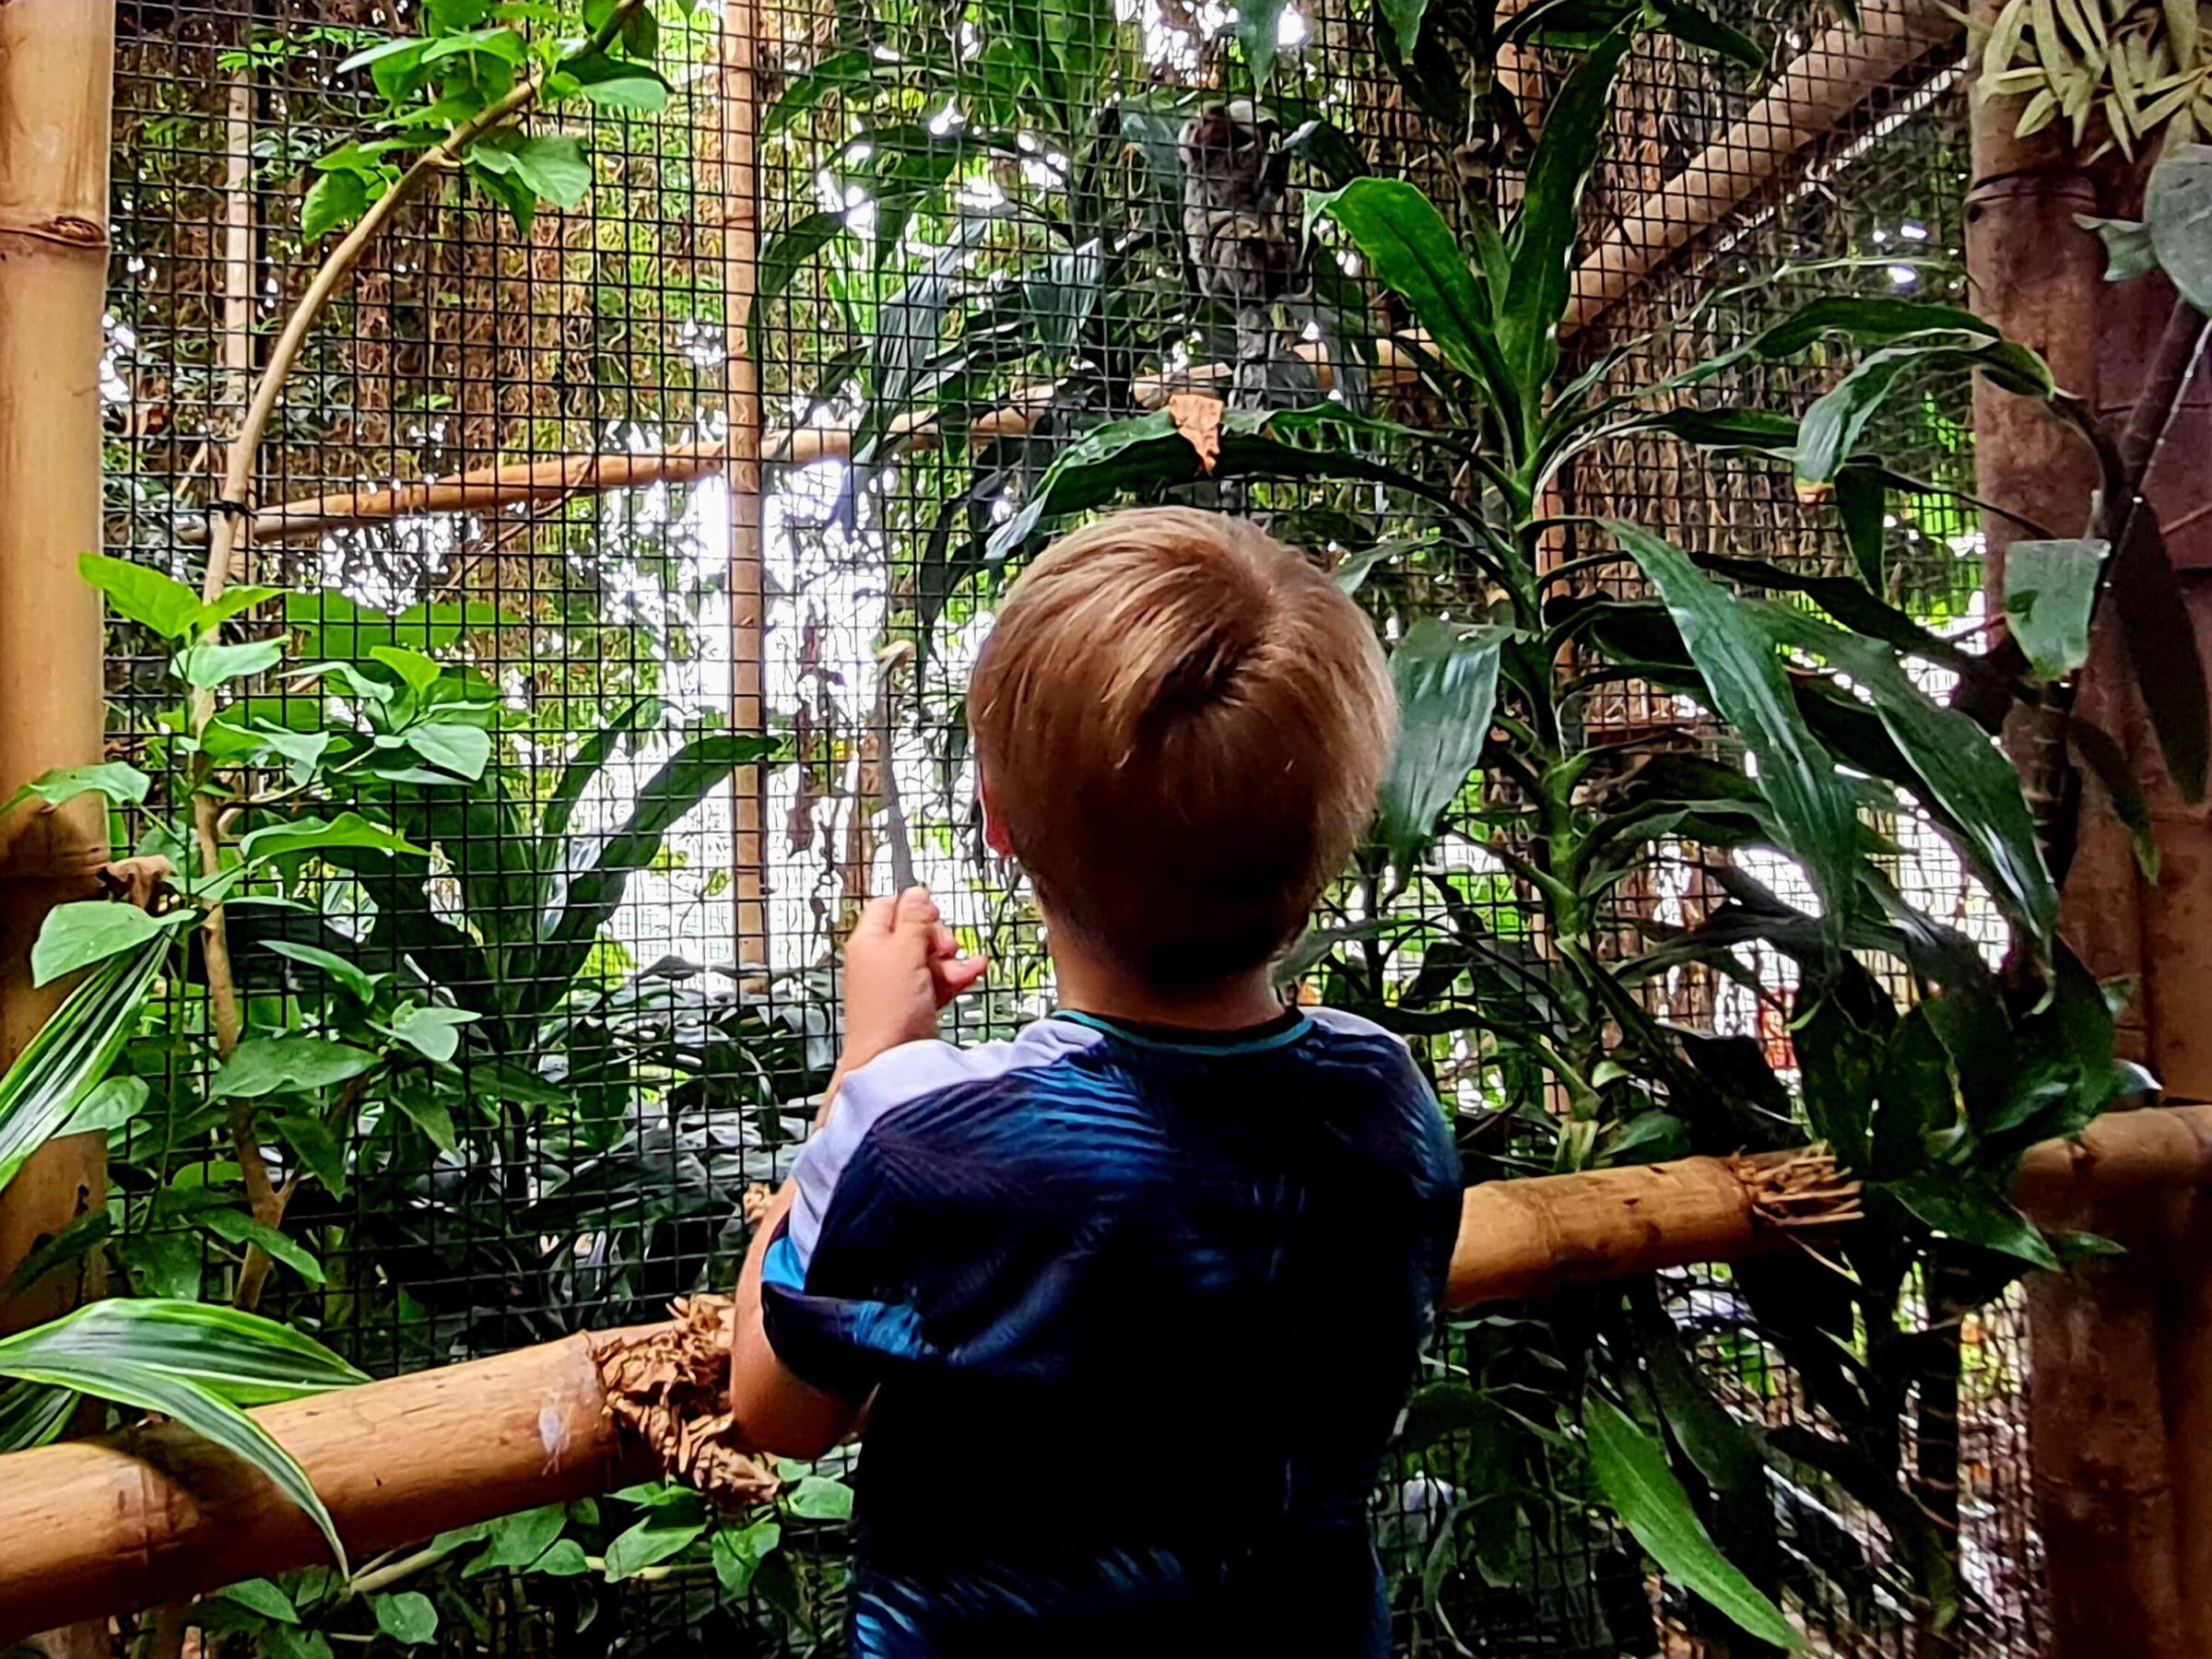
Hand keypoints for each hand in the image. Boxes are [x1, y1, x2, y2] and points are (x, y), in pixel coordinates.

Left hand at [840, 887, 987, 1070]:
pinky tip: (972, 973)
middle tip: (946, 948)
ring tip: (965, 967)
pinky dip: (954, 977)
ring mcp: (898, 982)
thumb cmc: (889, 1010)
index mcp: (869, 941)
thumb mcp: (905, 952)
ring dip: (952, 959)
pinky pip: (938, 980)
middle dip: (938, 936)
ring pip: (930, 956)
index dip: (914, 907)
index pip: (889, 905)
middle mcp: (880, 960)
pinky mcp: (914, 1002)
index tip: (933, 915)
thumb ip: (914, 919)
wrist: (892, 1060)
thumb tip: (917, 891)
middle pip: (914, 931)